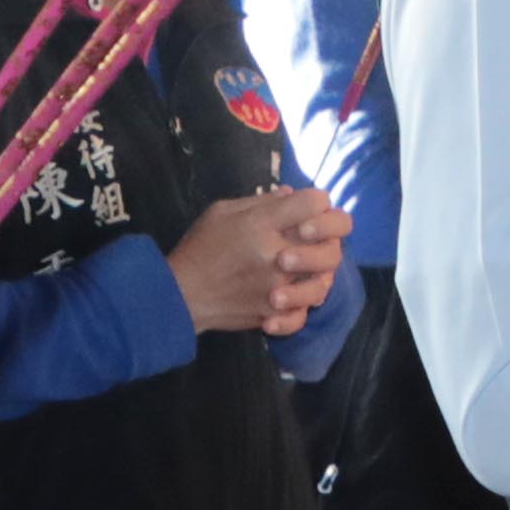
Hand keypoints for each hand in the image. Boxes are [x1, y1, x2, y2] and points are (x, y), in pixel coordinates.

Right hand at [169, 186, 349, 338]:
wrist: (179, 294)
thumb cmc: (199, 247)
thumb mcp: (222, 211)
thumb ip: (260, 202)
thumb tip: (291, 194)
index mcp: (262, 224)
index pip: (314, 203)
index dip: (318, 201)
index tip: (309, 207)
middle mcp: (275, 255)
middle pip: (330, 242)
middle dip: (328, 236)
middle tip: (311, 238)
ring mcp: (277, 287)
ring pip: (324, 281)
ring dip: (319, 273)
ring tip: (302, 270)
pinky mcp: (271, 314)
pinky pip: (302, 315)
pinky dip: (300, 309)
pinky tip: (287, 300)